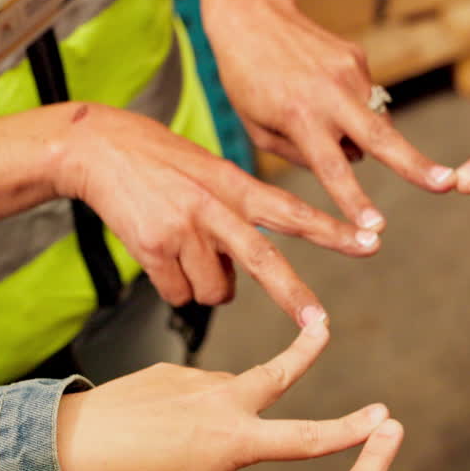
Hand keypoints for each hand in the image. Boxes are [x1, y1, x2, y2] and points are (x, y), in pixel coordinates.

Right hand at [50, 102, 370, 322]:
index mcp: (236, 185)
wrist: (98, 147)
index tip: (371, 241)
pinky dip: (174, 288)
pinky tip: (160, 257)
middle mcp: (214, 206)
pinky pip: (179, 293)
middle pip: (263, 260)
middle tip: (319, 324)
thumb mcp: (212, 172)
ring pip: (215, 291)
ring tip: (186, 253)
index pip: (294, 210)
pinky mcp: (151, 247)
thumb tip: (243, 272)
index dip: (333, 229)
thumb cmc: (162, 162)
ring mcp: (182, 228)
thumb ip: (239, 213)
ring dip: (207, 286)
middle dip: (293, 296)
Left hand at [56, 314, 388, 470]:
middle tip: (323, 325)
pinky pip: (189, 394)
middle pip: (279, 372)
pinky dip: (179, 412)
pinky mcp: (170, 368)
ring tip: (163, 445)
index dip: (349, 431)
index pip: (306, 437)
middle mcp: (224, 402)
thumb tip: (231, 450)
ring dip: (210, 418)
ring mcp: (196, 379)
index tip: (381, 418)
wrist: (74, 445)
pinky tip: (147, 427)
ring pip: (222, 398)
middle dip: (306, 349)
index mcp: (236, 441)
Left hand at [202, 0, 455, 226]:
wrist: (250, 14)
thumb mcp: (258, 128)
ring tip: (328, 122)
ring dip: (366, 137)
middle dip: (416, 165)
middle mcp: (329, 93)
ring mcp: (349, 72)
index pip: (332, 168)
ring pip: (376, 121)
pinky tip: (327, 94)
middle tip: (447, 184)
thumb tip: (351, 162)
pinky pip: (367, 100)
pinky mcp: (358, 58)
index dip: (355, 201)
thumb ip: (301, 155)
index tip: (377, 228)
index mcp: (298, 117)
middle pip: (382, 137)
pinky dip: (354, 109)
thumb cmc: (246, 80)